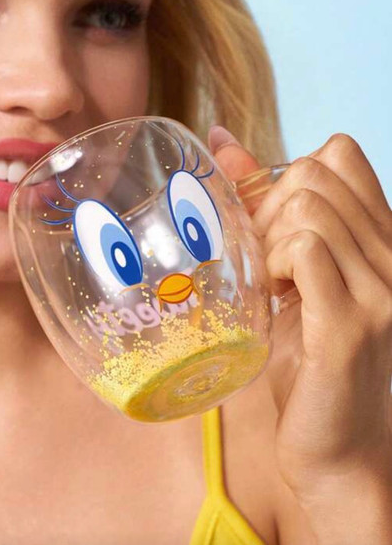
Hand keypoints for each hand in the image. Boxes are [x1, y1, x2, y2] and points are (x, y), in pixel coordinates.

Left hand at [207, 125, 391, 501]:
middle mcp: (391, 255)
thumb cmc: (310, 364)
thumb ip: (268, 210)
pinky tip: (273, 296)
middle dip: (268, 205)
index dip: (288, 173)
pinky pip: (307, 250)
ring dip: (268, 237)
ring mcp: (379, 288)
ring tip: (267, 281)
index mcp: (380, 239)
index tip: (266, 221)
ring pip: (309, 207)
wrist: (339, 454)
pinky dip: (274, 263)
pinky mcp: (352, 323)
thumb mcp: (289, 275)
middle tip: (258, 258)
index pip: (341, 153)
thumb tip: (222, 143)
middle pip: (314, 173)